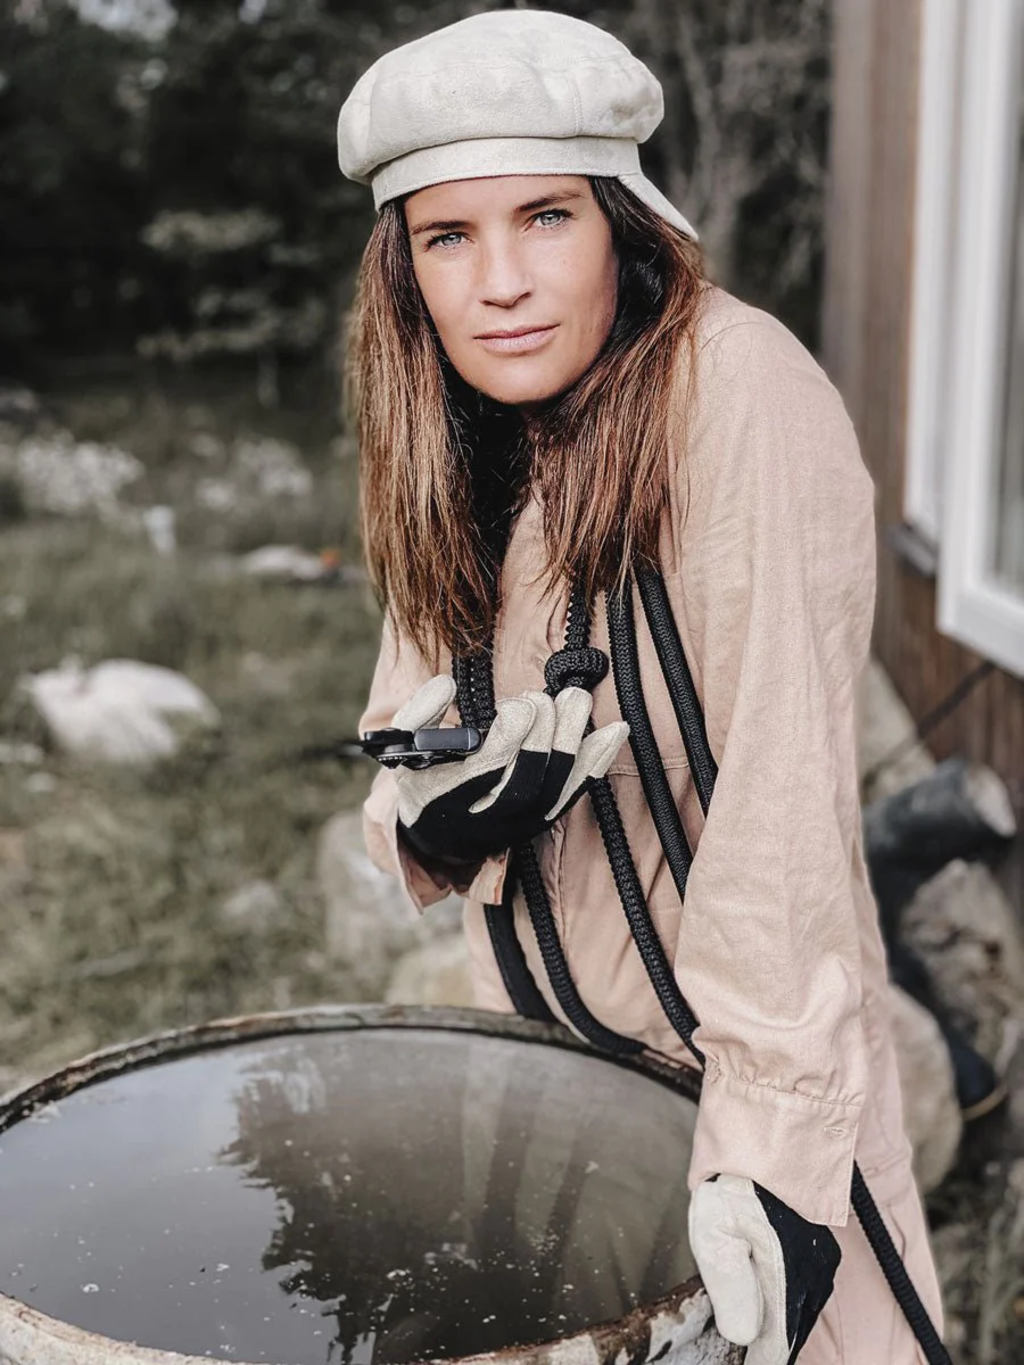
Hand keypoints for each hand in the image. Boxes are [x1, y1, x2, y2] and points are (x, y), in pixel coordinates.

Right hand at [391, 675, 628, 863]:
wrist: (437, 833)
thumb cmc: (423, 777)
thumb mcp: (403, 749)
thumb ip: (418, 714)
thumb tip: (443, 685)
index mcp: (448, 798)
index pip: (488, 772)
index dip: (510, 736)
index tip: (518, 705)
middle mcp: (487, 819)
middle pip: (526, 783)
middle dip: (543, 735)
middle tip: (542, 698)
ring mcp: (519, 824)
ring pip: (555, 789)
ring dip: (571, 741)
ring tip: (576, 698)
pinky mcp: (543, 821)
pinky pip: (574, 792)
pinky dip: (597, 760)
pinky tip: (617, 731)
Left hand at [688, 1174, 840, 1364]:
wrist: (767, 1138)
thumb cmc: (735, 1183)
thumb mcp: (716, 1230)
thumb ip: (729, 1285)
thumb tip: (741, 1335)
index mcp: (788, 1276)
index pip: (778, 1342)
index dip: (760, 1359)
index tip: (746, 1362)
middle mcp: (813, 1273)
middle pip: (793, 1330)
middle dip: (772, 1345)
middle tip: (749, 1354)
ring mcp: (821, 1260)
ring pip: (802, 1312)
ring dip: (782, 1327)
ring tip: (759, 1341)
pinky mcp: (820, 1247)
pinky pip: (807, 1292)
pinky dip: (791, 1307)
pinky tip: (774, 1308)